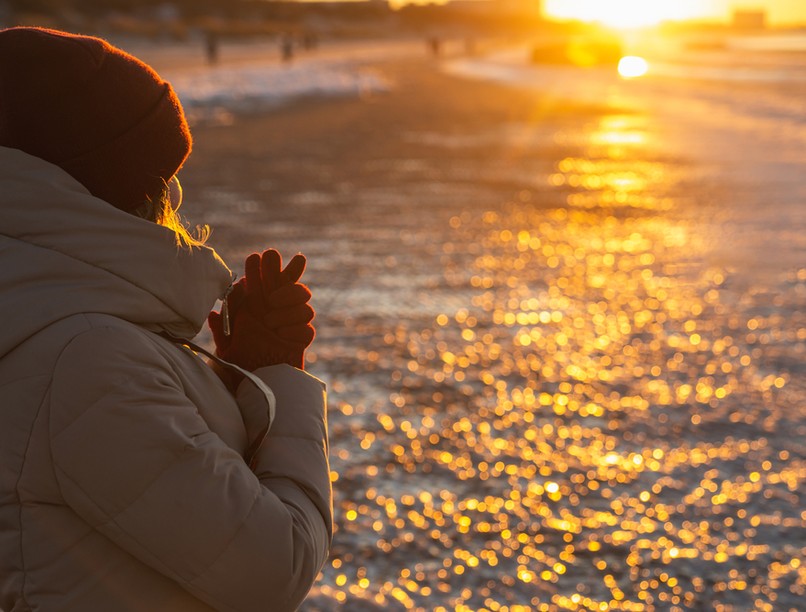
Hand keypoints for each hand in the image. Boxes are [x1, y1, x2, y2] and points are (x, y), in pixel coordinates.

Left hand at [208, 250, 314, 370]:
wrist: (257, 387)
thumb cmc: (240, 365)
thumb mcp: (226, 348)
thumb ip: (222, 331)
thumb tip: (213, 314)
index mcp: (259, 307)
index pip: (268, 280)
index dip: (267, 267)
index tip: (261, 256)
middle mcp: (278, 312)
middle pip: (293, 285)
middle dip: (290, 272)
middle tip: (275, 276)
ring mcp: (292, 326)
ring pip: (304, 305)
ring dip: (288, 308)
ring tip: (269, 321)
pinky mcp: (301, 342)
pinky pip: (306, 330)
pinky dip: (294, 330)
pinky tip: (281, 336)